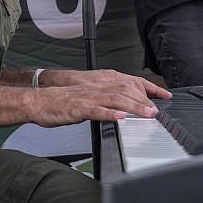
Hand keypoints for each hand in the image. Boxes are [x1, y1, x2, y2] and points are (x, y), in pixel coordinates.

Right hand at [28, 69, 168, 124]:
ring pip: (115, 99)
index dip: (148, 88)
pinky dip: (109, 114)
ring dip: (133, 107)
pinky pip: (96, 111)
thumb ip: (106, 102)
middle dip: (144, 100)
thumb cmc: (61, 102)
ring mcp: (87, 98)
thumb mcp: (88, 99)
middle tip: (157, 112)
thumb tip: (124, 109)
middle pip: (125, 90)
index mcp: (99, 85)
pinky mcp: (77, 109)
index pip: (129, 83)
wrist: (38, 101)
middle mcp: (96, 88)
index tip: (164, 96)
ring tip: (147, 115)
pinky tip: (120, 119)